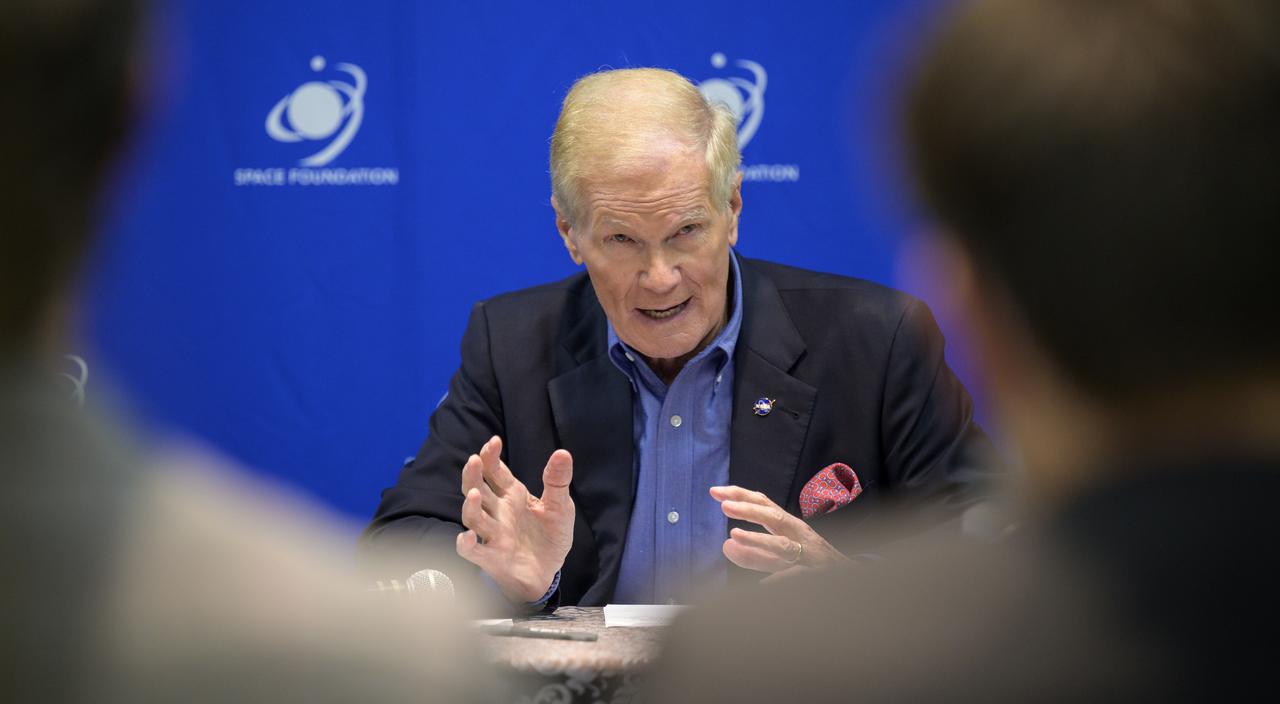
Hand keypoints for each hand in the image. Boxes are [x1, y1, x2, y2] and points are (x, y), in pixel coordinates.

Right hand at [456, 436, 574, 602]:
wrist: (549, 572)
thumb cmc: (549, 537)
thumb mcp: (560, 506)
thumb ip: (557, 481)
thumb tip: (562, 452)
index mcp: (513, 495)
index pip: (495, 471)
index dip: (491, 456)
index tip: (494, 442)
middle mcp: (499, 512)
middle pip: (477, 488)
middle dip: (473, 474)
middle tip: (474, 460)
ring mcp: (493, 533)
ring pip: (473, 517)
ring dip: (470, 506)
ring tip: (474, 493)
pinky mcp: (491, 557)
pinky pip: (471, 551)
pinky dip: (465, 545)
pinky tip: (466, 537)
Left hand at [711, 485, 849, 576]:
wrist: (847, 575)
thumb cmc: (811, 561)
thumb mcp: (783, 553)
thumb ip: (754, 551)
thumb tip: (726, 545)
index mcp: (789, 525)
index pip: (763, 504)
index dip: (739, 495)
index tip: (715, 491)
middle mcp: (798, 534)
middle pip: (773, 517)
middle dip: (748, 510)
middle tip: (724, 506)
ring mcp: (808, 554)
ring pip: (782, 545)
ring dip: (758, 540)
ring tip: (734, 535)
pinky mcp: (816, 574)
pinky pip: (796, 576)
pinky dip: (781, 579)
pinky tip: (763, 585)